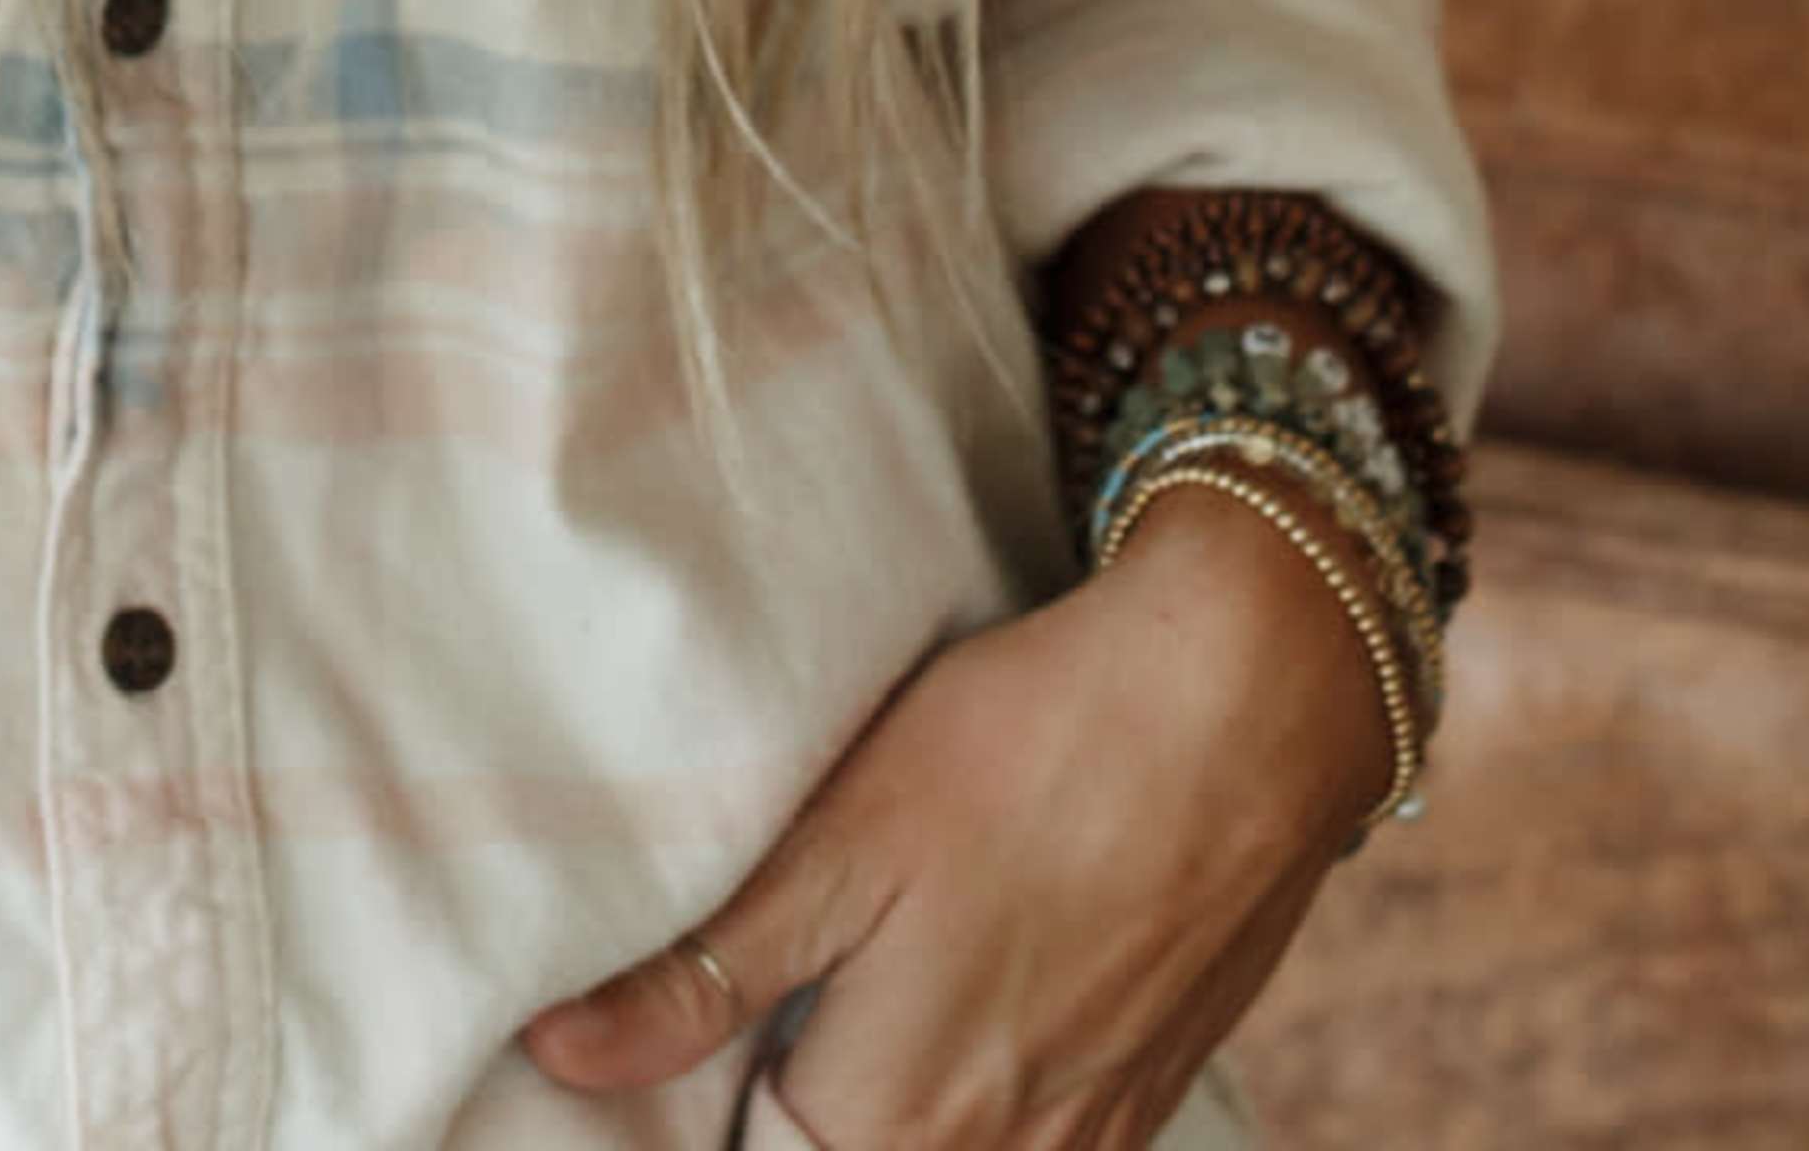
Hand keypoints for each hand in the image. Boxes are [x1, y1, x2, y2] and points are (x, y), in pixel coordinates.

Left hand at [517, 497, 1395, 1146]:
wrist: (1249, 702)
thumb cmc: (1030, 748)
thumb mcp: (844, 841)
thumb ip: (704, 974)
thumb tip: (559, 1058)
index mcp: (896, 1113)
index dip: (694, 1123)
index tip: (636, 1077)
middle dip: (787, 1118)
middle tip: (747, 1028)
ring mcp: (1087, 1134)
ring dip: (888, 1117)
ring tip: (842, 1021)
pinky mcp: (1148, 1092)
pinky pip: (1041, 1149)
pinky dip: (976, 1113)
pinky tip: (960, 1024)